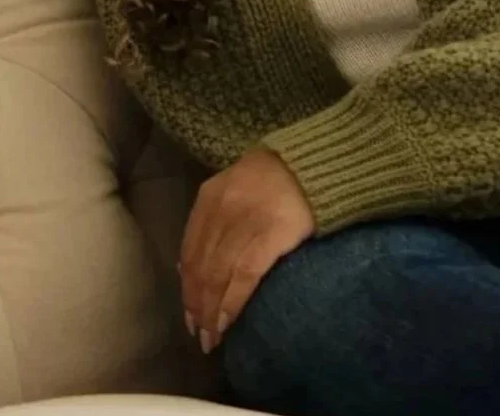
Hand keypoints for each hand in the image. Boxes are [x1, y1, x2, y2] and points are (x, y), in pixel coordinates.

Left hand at [179, 148, 314, 352]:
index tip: (189, 314)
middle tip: (199, 335)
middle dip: (197, 306)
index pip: (189, 251)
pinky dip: (232, 302)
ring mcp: (245, 222)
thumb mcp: (233, 188)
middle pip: (200, 267)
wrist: (313, 163)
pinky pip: (244, 275)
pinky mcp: (271, 234)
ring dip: (211, 312)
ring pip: (217, 276)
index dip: (186, 287)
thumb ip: (211, 220)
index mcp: (210, 197)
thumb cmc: (274, 178)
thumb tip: (186, 267)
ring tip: (212, 337)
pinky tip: (228, 321)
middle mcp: (221, 210)